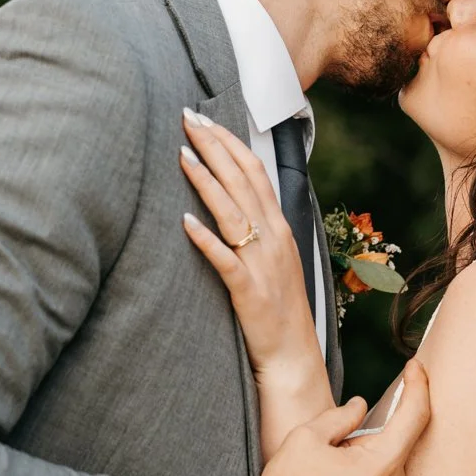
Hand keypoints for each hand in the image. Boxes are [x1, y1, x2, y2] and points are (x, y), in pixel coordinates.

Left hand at [180, 109, 322, 383]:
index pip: (255, 172)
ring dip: (207, 181)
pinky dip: (206, 239)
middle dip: (215, 147)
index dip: (230, 143)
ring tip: (182, 154)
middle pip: (242, 181)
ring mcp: (262, 264)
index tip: (206, 120)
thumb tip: (232, 200)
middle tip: (188, 118)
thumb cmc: (279, 308)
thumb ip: (257, 228)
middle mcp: (273, 238)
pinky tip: (185, 222)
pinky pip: (225, 260)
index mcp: (279, 227)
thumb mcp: (274, 259)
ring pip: (233, 212)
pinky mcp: (247, 291)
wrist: (293, 356)